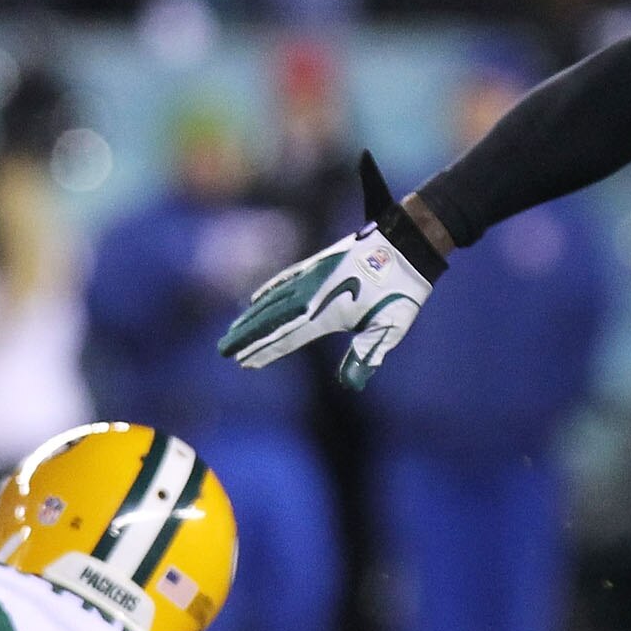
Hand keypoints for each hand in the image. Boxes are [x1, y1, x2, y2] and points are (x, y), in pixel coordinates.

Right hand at [216, 154, 438, 389]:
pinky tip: (255, 298)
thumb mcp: (389, 328)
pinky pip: (285, 278)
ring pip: (274, 299)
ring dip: (252, 316)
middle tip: (224, 350)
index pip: (288, 337)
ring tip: (233, 331)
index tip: (245, 363)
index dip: (265, 351)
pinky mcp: (318, 264)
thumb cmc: (401, 291)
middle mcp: (312, 294)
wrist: (405, 245)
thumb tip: (351, 385)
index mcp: (326, 313)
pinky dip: (268, 290)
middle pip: (272, 319)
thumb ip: (366, 355)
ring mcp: (313, 276)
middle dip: (247, 336)